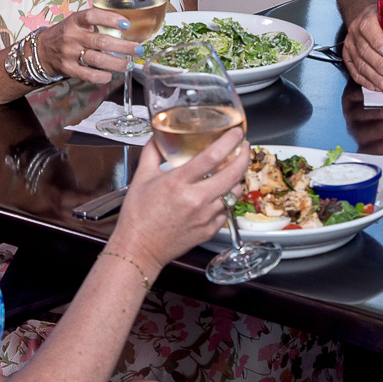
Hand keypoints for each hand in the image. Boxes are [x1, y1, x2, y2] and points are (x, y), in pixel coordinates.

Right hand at [36, 7, 137, 85]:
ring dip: (116, 63)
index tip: (126, 24)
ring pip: (97, 59)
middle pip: (101, 41)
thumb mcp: (77, 22)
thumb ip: (96, 22)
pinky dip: (101, 76)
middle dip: (123, 46)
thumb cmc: (67, 34)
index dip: (110, 19)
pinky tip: (110, 75)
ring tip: (129, 64)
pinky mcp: (68, 68)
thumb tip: (127, 26)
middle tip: (138, 48)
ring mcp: (69, 53)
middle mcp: (72, 36)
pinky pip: (87, 74)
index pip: (92, 16)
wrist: (42, 50)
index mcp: (76, 21)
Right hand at [108, 130, 248, 264]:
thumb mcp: (141, 178)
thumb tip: (158, 136)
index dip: (229, 141)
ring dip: (237, 179)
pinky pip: (227, 211)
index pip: (212, 156)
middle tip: (244, 148)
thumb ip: (152, 152)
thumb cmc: (138, 216)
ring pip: (235, 192)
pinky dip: (227, 200)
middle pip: (233, 173)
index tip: (236, 133)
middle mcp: (195, 199)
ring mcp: (205, 216)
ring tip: (233, 170)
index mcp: (178, 183)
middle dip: (244, 156)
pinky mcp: (209, 230)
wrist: (139, 248)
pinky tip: (220, 194)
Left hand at [340, 88, 382, 151]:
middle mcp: (358, 129)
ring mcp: (352, 113)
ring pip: (358, 115)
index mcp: (370, 141)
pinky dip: (365, 95)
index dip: (376, 151)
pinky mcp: (348, 97)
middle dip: (377, 131)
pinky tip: (378, 93)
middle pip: (362, 134)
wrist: (373, 87)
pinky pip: (354, 96)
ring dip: (373, 113)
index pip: (368, 152)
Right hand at [341, 4, 382, 91]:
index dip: (378, 41)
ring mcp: (351, 44)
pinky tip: (376, 86)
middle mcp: (356, 30)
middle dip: (380, 65)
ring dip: (374, 77)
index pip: (369, 27)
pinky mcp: (347, 56)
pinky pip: (354, 71)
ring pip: (360, 63)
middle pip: (365, 49)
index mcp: (369, 17)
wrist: (367, 19)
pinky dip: (365, 81)